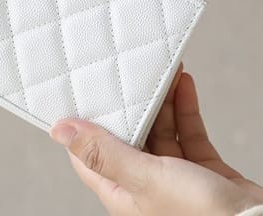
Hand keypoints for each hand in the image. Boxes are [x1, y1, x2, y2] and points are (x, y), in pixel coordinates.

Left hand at [50, 66, 262, 215]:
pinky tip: (185, 84)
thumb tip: (60, 131)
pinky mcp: (203, 170)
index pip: (90, 155)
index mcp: (122, 193)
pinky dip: (185, 108)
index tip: (85, 91)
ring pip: (161, 130)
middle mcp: (145, 185)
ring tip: (165, 69)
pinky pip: (188, 132)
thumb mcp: (146, 178)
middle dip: (132, 103)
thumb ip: (104, 152)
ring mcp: (175, 177)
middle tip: (132, 71)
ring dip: (162, 100)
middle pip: (129, 135)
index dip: (86, 124)